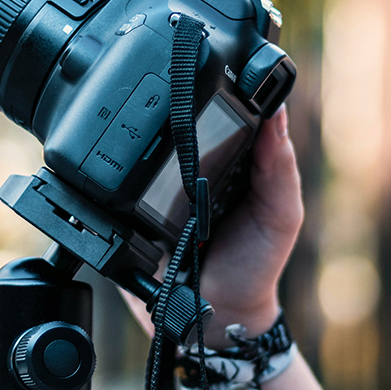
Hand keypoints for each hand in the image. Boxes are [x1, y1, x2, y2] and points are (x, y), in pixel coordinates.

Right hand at [122, 105, 303, 344]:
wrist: (217, 318)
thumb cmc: (255, 263)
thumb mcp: (281, 215)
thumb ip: (280, 168)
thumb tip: (278, 113)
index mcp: (227, 158)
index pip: (216, 110)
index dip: (213, 88)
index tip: (210, 71)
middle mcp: (186, 168)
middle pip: (167, 124)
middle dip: (164, 110)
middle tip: (169, 106)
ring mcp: (153, 190)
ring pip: (135, 152)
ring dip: (133, 142)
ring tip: (142, 142)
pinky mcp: (126, 215)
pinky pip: (111, 192)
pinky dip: (110, 182)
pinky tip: (115, 176)